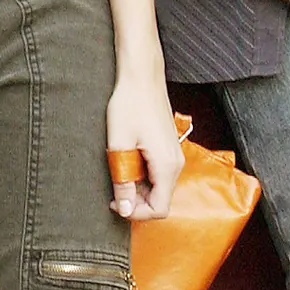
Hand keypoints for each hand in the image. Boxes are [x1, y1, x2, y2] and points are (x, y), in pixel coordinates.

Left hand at [105, 51, 180, 220]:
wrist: (141, 76)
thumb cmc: (129, 104)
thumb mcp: (119, 144)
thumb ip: (123, 181)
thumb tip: (124, 209)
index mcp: (167, 166)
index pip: (159, 209)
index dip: (136, 213)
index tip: (116, 202)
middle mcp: (176, 164)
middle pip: (161, 200)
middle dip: (136, 201)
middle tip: (113, 187)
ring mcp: (174, 155)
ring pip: (159, 187)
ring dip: (138, 187)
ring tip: (119, 171)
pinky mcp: (168, 148)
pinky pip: (158, 173)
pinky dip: (142, 175)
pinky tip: (127, 161)